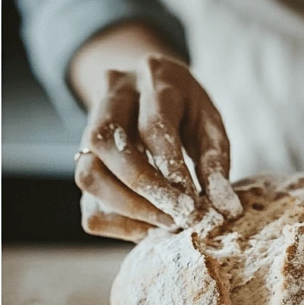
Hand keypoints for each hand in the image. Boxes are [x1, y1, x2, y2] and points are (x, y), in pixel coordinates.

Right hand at [69, 25, 241, 241]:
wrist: (143, 91)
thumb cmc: (184, 109)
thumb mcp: (208, 121)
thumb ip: (215, 160)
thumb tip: (221, 207)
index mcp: (151, 78)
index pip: (152, 128)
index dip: (170, 170)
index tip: (191, 204)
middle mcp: (110, 98)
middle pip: (109, 147)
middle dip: (144, 191)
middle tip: (176, 218)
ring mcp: (86, 131)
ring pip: (90, 176)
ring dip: (127, 210)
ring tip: (164, 224)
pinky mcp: (82, 163)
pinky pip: (87, 203)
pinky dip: (116, 222)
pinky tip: (146, 226)